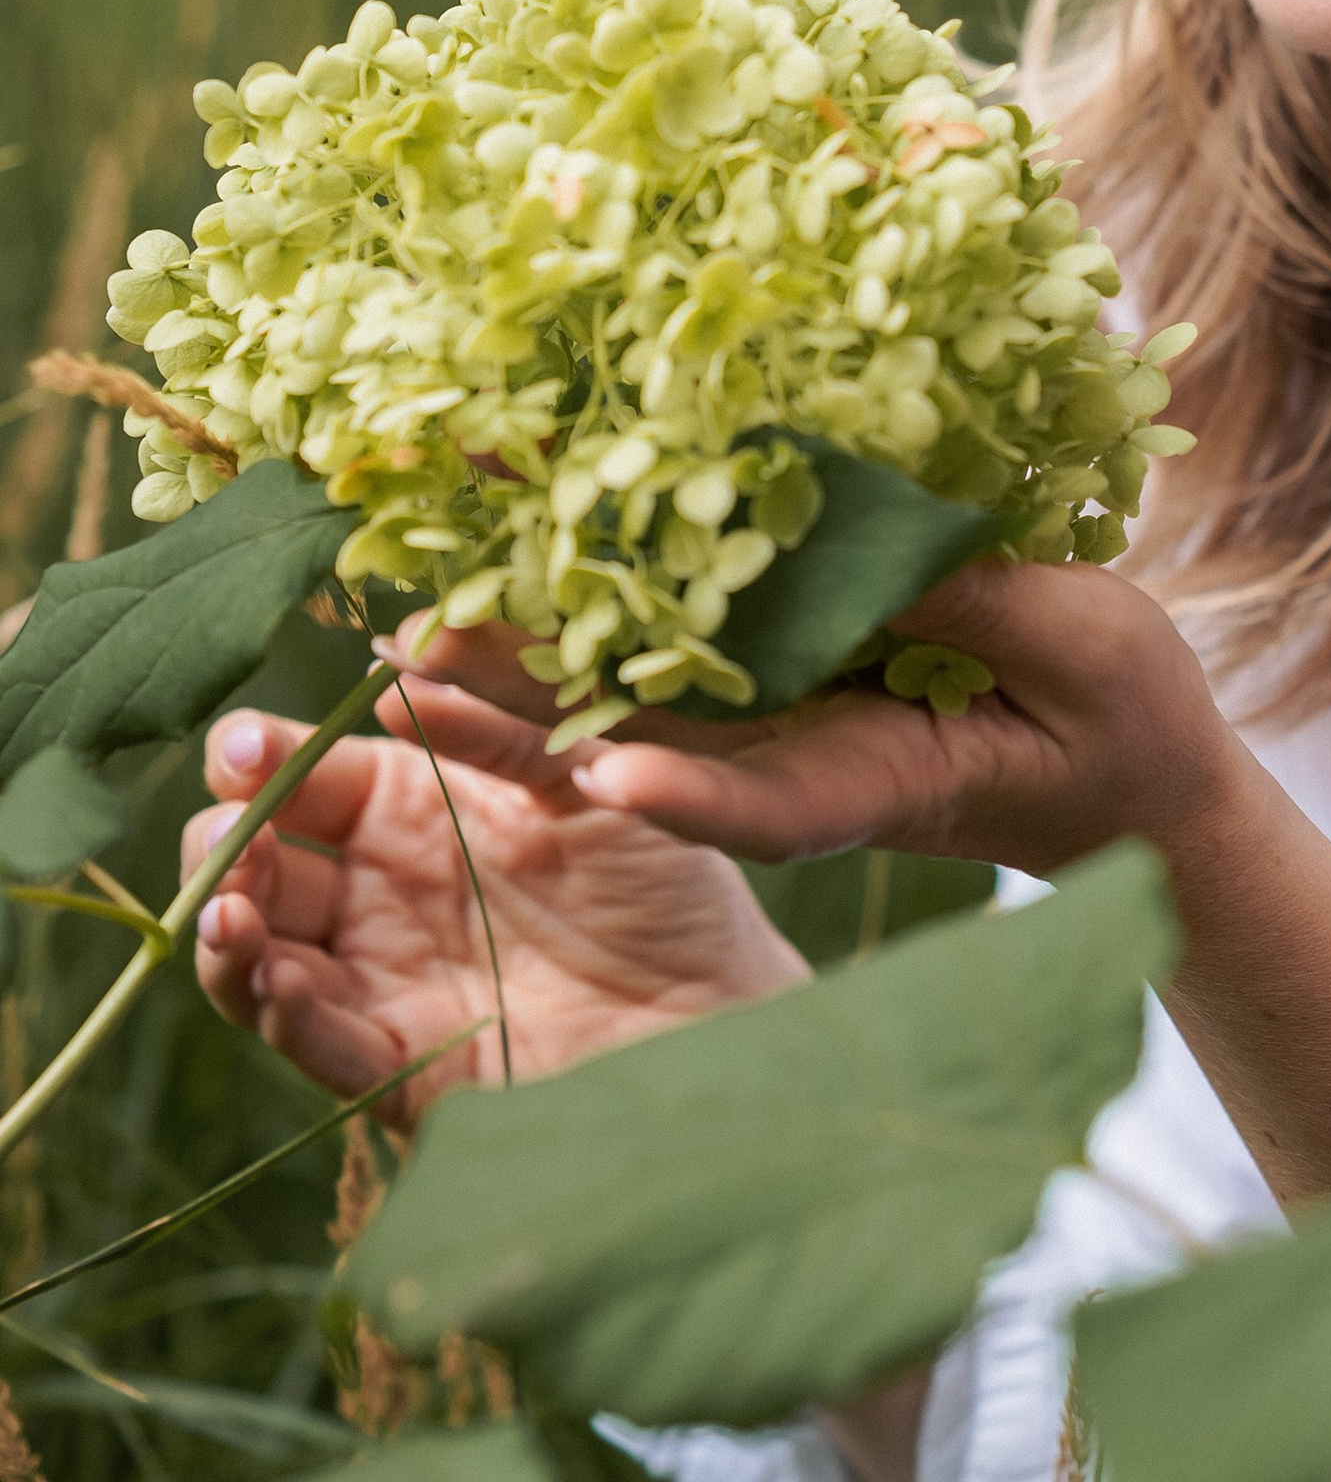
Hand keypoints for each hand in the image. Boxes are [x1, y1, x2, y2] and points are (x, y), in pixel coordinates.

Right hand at [183, 680, 807, 1127]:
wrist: (721, 1000)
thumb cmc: (666, 876)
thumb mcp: (584, 774)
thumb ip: (496, 720)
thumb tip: (393, 649)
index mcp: (421, 810)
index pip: (311, 776)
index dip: (264, 759)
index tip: (243, 746)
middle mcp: (386, 895)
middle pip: (262, 866)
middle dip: (226, 846)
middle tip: (232, 833)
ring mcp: (386, 980)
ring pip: (263, 959)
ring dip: (229, 936)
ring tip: (228, 910)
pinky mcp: (405, 1065)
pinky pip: (322, 1043)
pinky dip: (285, 1015)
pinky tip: (277, 979)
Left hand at [404, 559, 1258, 876]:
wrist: (1126, 770)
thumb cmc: (1124, 717)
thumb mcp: (1082, 647)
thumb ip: (979, 606)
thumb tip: (872, 538)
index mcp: (886, 780)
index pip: (778, 804)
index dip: (695, 794)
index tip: (607, 787)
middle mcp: (807, 765)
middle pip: (657, 752)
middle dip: (534, 717)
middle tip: (412, 668)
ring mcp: (787, 727)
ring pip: (636, 705)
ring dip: (520, 677)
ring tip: (398, 637)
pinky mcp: (783, 682)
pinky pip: (671, 654)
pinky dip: (583, 626)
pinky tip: (486, 595)